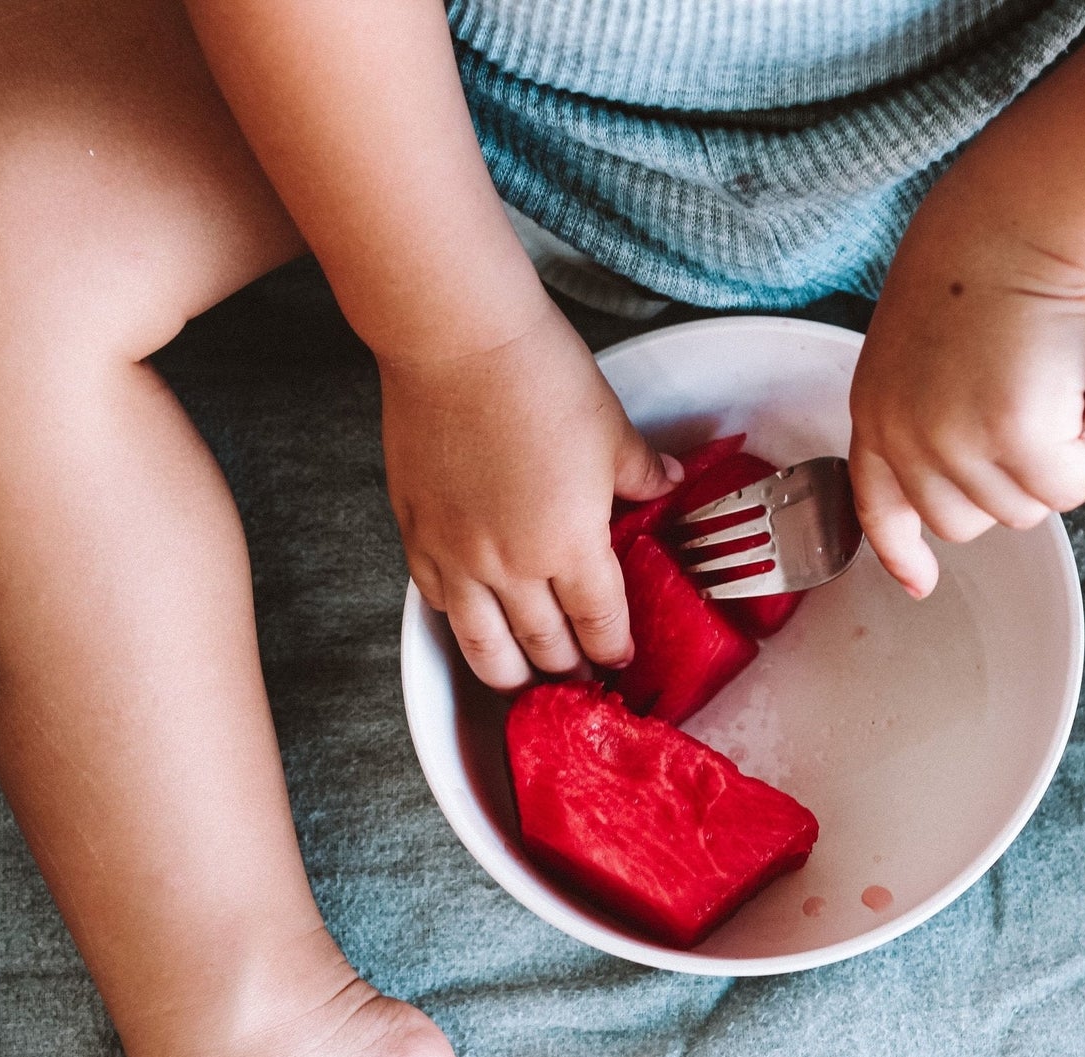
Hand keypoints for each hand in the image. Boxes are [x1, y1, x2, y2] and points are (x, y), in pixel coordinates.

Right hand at [381, 301, 679, 689]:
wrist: (456, 342)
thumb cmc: (539, 378)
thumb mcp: (612, 429)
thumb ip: (642, 472)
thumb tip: (668, 485)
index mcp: (571, 546)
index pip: (600, 623)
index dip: (613, 648)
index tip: (619, 657)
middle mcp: (512, 567)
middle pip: (546, 646)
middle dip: (569, 671)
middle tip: (580, 680)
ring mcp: (458, 557)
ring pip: (484, 646)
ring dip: (510, 676)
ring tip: (524, 686)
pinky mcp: (416, 535)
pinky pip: (437, 603)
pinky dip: (458, 624)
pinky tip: (469, 626)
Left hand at [849, 181, 1084, 597]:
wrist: (1018, 222)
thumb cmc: (986, 269)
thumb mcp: (927, 352)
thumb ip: (934, 412)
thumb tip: (984, 474)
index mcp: (877, 412)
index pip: (877, 507)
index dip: (902, 550)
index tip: (920, 582)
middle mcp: (905, 438)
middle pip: (963, 523)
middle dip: (1009, 487)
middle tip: (1038, 424)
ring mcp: (954, 443)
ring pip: (1020, 510)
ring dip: (1054, 467)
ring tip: (1061, 398)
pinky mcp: (1013, 438)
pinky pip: (1064, 488)